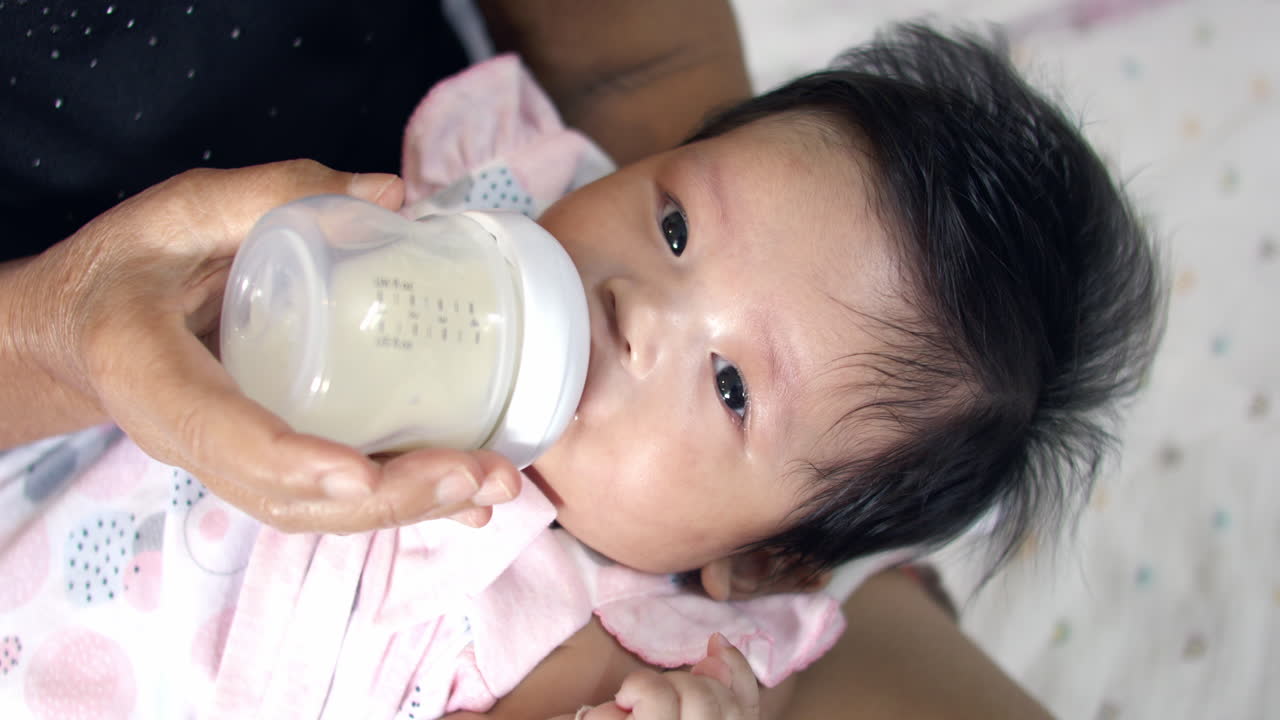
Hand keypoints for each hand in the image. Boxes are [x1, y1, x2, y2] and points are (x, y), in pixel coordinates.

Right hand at [3, 160, 520, 531]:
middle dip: (388, 497)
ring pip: (315, 512)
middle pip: (287, 497)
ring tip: (493, 487)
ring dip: (408, 508)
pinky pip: (326, 499)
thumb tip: (394, 194)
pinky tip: (466, 496)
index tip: (361, 471)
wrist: (81, 330)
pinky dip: (399, 502)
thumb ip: (272, 195)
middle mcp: (188, 441)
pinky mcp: (262, 465)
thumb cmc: (125, 267)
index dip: (291, 459)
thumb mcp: (178, 212)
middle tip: (478, 474)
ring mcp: (227, 464)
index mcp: (151, 376)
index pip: (222, 431)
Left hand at [569, 635, 759, 719]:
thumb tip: (720, 647)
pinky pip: (657, 701)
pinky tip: (618, 705)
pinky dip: (640, 689)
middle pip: (724, 704)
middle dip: (689, 683)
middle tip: (647, 694)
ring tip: (629, 703)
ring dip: (659, 687)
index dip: (739, 674)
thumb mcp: (654, 708)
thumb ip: (698, 690)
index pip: (746, 713)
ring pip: (695, 698)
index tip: (714, 644)